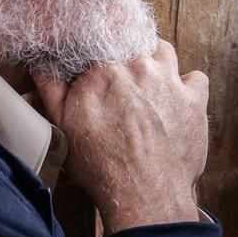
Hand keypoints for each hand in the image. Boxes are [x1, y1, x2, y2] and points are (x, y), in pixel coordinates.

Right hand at [34, 41, 208, 233]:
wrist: (144, 194)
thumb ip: (51, 89)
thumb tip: (42, 63)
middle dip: (127, 58)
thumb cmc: (101, 165)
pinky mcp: (194, 99)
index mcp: (102, 69)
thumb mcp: (63, 127)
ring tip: (150, 86)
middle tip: (124, 85)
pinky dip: (188, 85)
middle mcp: (137, 65)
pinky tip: (178, 100)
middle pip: (132, 44)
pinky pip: (196, 77)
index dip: (99, 55)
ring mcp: (169, 80)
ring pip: (164, 52)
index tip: (100, 72)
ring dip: (157, 62)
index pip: (99, 42)